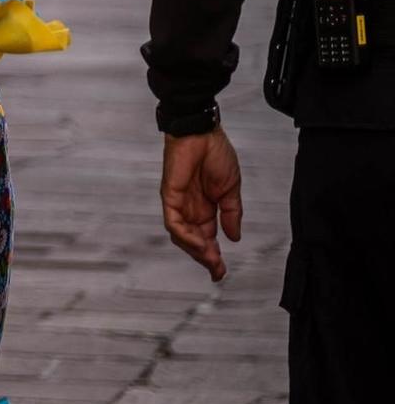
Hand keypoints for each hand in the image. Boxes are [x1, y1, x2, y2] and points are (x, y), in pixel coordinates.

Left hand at [160, 128, 242, 281]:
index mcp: (205, 207)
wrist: (202, 132)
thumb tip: (234, 237)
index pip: (207, 237)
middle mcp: (190, 208)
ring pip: (181, 236)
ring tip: (211, 260)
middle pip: (193, 241)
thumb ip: (232, 214)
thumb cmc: (215, 154)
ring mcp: (178, 203)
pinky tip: (199, 244)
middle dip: (206, 258)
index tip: (221, 272)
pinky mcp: (169, 195)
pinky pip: (173, 221)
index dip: (214, 256)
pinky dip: (185, 235)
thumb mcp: (230, 189)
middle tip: (217, 271)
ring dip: (196, 250)